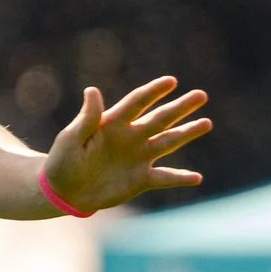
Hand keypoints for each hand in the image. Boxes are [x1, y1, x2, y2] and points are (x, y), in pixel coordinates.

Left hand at [40, 76, 210, 214]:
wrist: (64, 190)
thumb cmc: (64, 160)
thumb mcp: (71, 138)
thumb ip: (87, 117)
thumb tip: (92, 90)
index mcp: (114, 123)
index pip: (137, 103)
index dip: (153, 91)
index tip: (171, 81)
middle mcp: (131, 137)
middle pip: (160, 119)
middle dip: (180, 108)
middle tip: (201, 95)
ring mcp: (138, 157)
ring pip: (168, 142)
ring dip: (187, 133)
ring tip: (206, 123)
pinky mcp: (141, 179)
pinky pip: (164, 178)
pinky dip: (180, 178)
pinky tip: (197, 178)